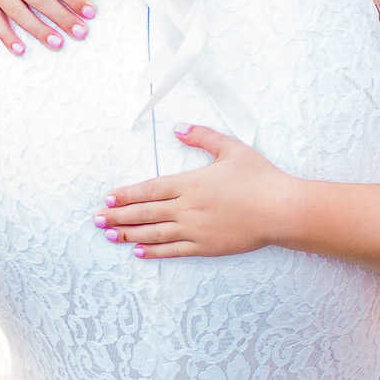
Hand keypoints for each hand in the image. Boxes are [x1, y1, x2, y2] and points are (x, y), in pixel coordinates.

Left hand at [96, 124, 292, 258]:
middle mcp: (187, 208)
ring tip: (110, 235)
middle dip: (118, 216)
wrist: (282, 209)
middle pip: (145, 213)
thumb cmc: (260, 178)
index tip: (109, 198)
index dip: (127, 195)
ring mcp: (195, 229)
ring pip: (154, 233)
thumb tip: (178, 128)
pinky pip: (173, 250)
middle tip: (97, 219)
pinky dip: (154, 251)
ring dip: (129, 234)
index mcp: (190, 183)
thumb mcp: (231, 148)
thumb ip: (202, 137)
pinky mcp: (206, 246)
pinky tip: (139, 251)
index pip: (149, 189)